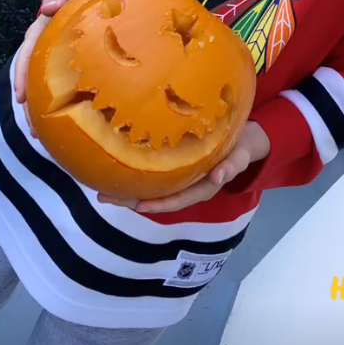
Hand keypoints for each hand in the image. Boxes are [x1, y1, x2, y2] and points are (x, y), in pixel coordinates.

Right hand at [14, 0, 92, 136]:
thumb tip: (48, 6)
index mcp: (42, 31)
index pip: (29, 54)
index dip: (24, 75)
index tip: (21, 96)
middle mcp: (45, 48)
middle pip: (33, 78)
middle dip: (31, 103)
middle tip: (34, 128)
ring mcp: (56, 59)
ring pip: (44, 86)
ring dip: (42, 109)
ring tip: (43, 134)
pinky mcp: (70, 67)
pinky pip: (63, 86)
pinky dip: (62, 104)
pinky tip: (65, 124)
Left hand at [97, 121, 270, 212]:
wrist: (242, 139)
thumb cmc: (240, 147)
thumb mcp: (240, 155)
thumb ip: (231, 165)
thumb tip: (219, 177)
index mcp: (202, 187)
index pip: (177, 199)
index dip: (158, 203)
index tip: (137, 205)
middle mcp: (186, 186)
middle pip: (156, 197)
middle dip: (129, 199)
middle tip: (103, 197)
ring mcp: (179, 178)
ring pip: (150, 188)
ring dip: (126, 190)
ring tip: (101, 189)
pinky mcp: (174, 167)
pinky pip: (152, 175)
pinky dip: (135, 175)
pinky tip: (117, 171)